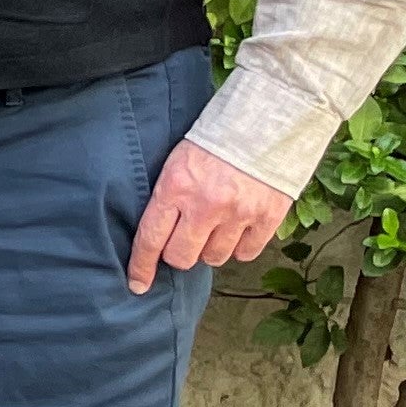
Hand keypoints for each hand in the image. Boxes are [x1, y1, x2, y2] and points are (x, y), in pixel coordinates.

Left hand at [128, 136, 290, 293]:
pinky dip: (240, 247)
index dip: (142, 266)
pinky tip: (238, 229)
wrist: (266, 121)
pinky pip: (247, 253)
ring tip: (215, 226)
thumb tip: (159, 237)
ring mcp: (239, 213)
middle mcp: (206, 205)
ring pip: (214, 258)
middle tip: (186, 239)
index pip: (150, 238)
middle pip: (182, 257)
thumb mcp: (177, 163)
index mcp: (175, 188)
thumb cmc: (214, 141)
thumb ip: (168, 198)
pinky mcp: (268, 216)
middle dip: (180, 254)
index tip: (138, 284)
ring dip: (210, 249)